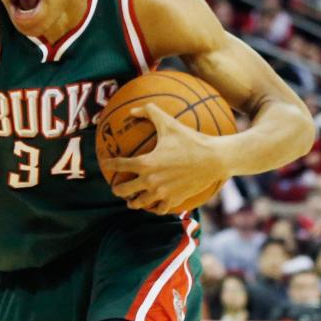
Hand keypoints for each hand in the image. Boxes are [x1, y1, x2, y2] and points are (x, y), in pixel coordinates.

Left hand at [99, 103, 229, 215]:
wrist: (214, 159)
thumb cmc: (191, 140)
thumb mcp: (169, 122)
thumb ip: (149, 112)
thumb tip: (132, 110)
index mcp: (145, 163)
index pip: (119, 165)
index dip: (110, 164)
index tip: (105, 163)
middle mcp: (150, 181)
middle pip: (124, 190)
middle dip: (117, 189)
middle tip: (116, 186)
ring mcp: (162, 193)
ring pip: (139, 203)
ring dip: (133, 202)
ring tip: (131, 200)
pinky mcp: (175, 200)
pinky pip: (159, 209)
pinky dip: (154, 208)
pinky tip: (153, 205)